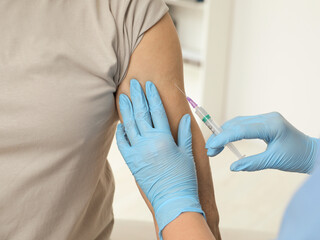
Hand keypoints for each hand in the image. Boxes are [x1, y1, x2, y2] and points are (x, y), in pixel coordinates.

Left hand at [116, 79, 203, 238]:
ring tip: (122, 96)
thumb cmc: (183, 178)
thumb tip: (183, 117)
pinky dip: (121, 132)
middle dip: (137, 97)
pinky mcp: (132, 162)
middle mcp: (149, 142)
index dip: (152, 96)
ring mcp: (138, 152)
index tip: (149, 85)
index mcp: (164, 138)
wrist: (172, 201)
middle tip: (133, 84)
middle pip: (141, 114)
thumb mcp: (187, 153)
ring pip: (129, 125)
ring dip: (126, 109)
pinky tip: (120, 123)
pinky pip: (123, 144)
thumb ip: (183, 134)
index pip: (157, 111)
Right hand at [206, 112, 318, 172]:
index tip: (211, 147)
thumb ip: (252, 163)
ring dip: (225, 133)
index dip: (223, 137)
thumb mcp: (274, 161)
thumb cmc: (297, 158)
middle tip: (210, 150)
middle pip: (237, 123)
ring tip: (215, 147)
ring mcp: (267, 118)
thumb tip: (233, 167)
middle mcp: (268, 118)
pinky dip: (233, 133)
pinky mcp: (266, 122)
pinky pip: (245, 125)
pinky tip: (226, 141)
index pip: (241, 129)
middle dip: (221, 135)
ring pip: (239, 123)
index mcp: (271, 125)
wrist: (312, 153)